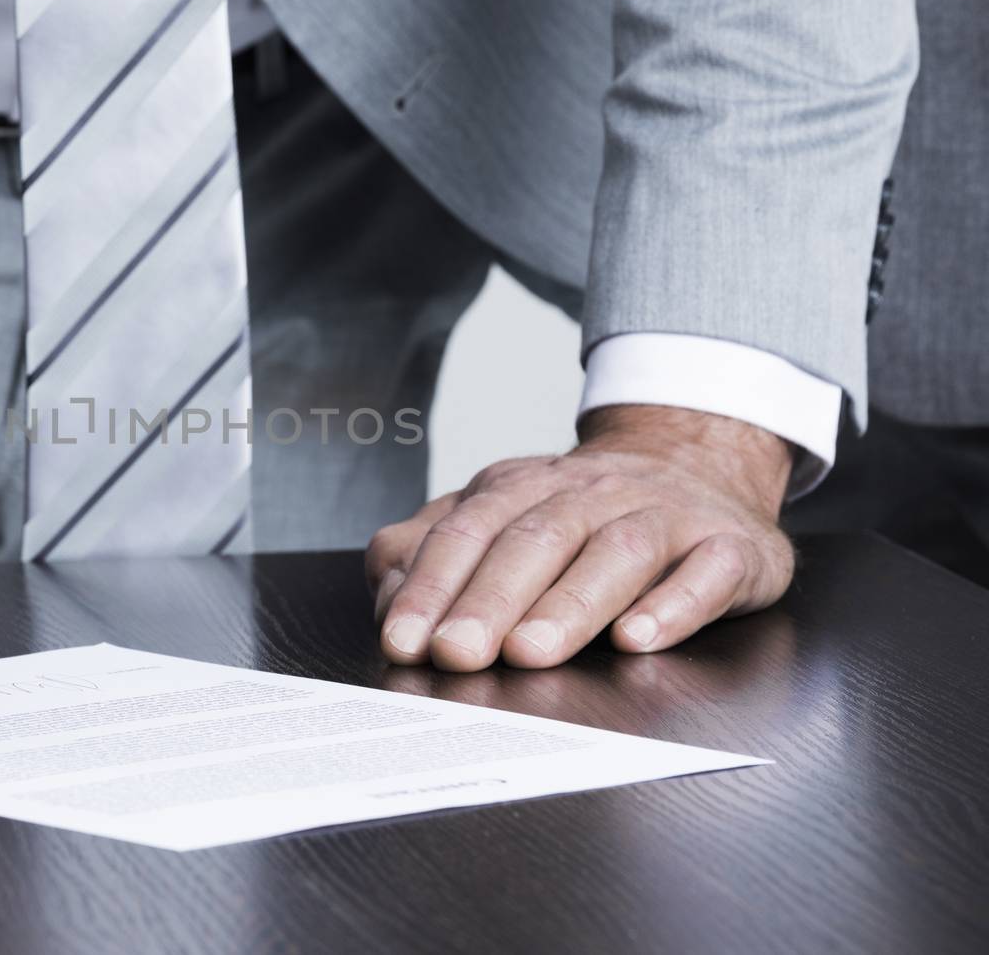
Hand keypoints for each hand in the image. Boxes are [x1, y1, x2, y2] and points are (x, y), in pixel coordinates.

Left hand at [366, 405, 795, 669]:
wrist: (698, 462)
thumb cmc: (580, 513)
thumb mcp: (499, 517)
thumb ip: (432, 549)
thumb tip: (388, 593)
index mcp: (523, 486)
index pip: (469, 531)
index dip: (433, 585)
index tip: (404, 639)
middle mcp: (592, 492)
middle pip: (535, 540)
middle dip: (490, 599)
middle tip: (456, 653)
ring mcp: (664, 514)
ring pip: (615, 553)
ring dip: (569, 604)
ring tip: (530, 652)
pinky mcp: (728, 546)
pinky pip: (706, 571)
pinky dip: (673, 606)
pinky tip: (639, 638)